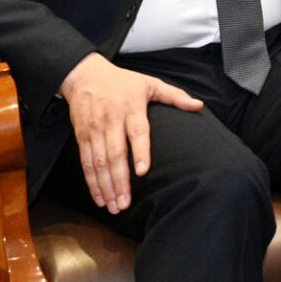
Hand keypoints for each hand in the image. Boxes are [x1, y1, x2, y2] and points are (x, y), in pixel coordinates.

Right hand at [58, 52, 203, 213]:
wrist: (85, 75)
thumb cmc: (124, 82)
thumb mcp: (150, 83)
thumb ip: (175, 96)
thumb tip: (199, 106)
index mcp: (131, 106)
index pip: (137, 131)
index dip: (140, 152)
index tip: (143, 171)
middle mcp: (111, 119)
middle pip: (114, 153)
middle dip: (119, 180)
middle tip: (125, 203)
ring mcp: (94, 129)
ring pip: (98, 162)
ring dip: (105, 186)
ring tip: (114, 206)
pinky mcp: (81, 136)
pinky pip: (85, 162)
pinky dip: (91, 182)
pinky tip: (99, 198)